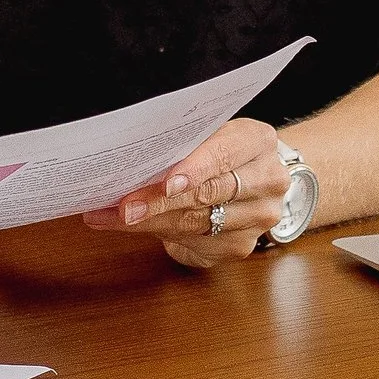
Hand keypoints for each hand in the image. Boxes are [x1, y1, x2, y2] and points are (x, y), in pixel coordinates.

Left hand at [81, 119, 286, 268]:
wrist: (254, 174)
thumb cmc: (219, 148)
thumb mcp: (209, 133)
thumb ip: (183, 144)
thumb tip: (130, 158)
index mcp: (257, 141)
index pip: (224, 155)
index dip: (194, 169)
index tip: (165, 183)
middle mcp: (266, 180)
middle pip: (207, 195)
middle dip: (159, 202)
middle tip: (122, 207)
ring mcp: (258, 217)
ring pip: (196, 223)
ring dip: (150, 222)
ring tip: (112, 217)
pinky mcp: (240, 245)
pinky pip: (194, 243)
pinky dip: (159, 235)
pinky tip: (133, 228)